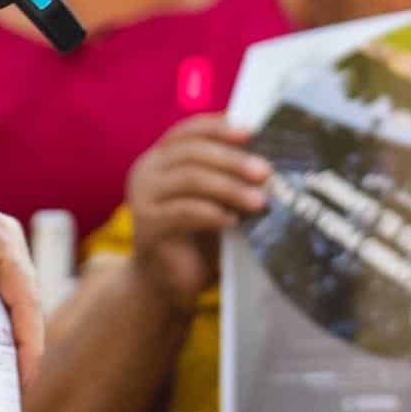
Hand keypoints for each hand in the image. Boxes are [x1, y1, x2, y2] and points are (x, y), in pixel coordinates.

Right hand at [119, 114, 269, 307]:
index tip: (250, 132)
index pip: (188, 132)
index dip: (218, 128)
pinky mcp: (147, 226)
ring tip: (259, 201)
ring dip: (229, 187)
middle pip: (191, 152)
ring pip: (190, 179)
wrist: (166, 283)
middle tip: (265, 172)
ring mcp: (142, 198)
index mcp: (161, 157)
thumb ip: (228, 177)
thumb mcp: (214, 200)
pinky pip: (184, 211)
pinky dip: (213, 213)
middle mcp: (146, 171)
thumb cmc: (196, 237)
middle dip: (232, 160)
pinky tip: (233, 222)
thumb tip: (267, 161)